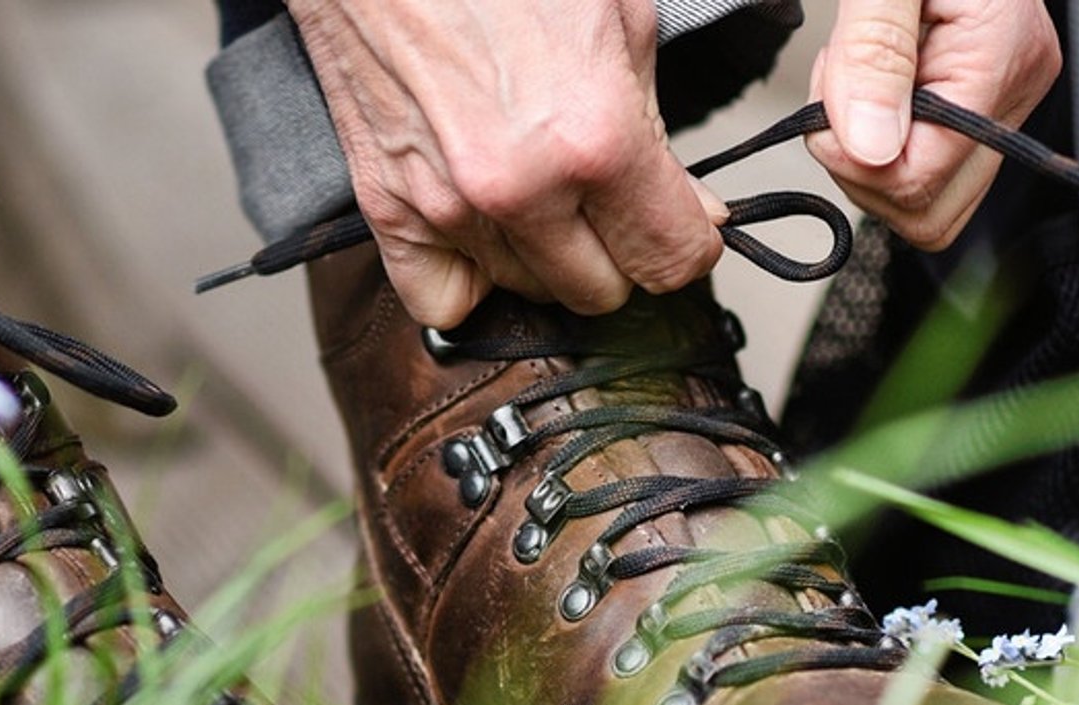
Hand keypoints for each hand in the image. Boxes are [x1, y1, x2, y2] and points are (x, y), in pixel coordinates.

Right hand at [286, 0, 725, 326]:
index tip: (673, 219)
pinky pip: (442, 302)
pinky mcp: (388, 211)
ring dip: (542, 254)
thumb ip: (658, 127)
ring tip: (533, 185)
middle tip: (603, 198)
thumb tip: (690, 209)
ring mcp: (447, 208)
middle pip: (599, 291)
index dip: (683, 240)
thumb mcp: (620, 17)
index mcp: (593, 139)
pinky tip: (480, 231)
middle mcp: (520, 190)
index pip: (670, 260)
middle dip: (614, 250)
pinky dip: (468, 279)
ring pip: (528, 291)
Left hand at [808, 0, 1060, 248]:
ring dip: (863, 149)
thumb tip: (867, 148)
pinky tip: (872, 80)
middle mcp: (1013, 91)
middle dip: (861, 165)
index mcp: (1000, 61)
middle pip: (927, 210)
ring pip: (919, 195)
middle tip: (843, 93)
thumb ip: (873, 57)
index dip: (856, 158)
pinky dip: (876, 132)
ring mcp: (999, 101)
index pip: (920, 182)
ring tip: (858, 71)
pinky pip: (919, 161)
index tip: (833, 101)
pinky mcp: (975, 102)